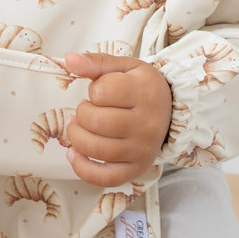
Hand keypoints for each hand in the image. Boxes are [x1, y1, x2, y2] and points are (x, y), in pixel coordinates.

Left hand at [63, 51, 172, 187]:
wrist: (169, 110)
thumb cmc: (142, 87)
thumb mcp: (124, 67)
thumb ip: (96, 62)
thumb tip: (69, 59)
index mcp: (144, 92)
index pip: (103, 91)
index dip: (93, 89)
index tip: (99, 90)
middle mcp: (147, 124)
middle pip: (98, 122)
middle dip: (82, 114)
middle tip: (86, 109)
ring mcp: (142, 149)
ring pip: (98, 149)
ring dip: (77, 137)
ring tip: (78, 127)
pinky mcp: (136, 168)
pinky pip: (106, 178)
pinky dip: (83, 169)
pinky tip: (74, 154)